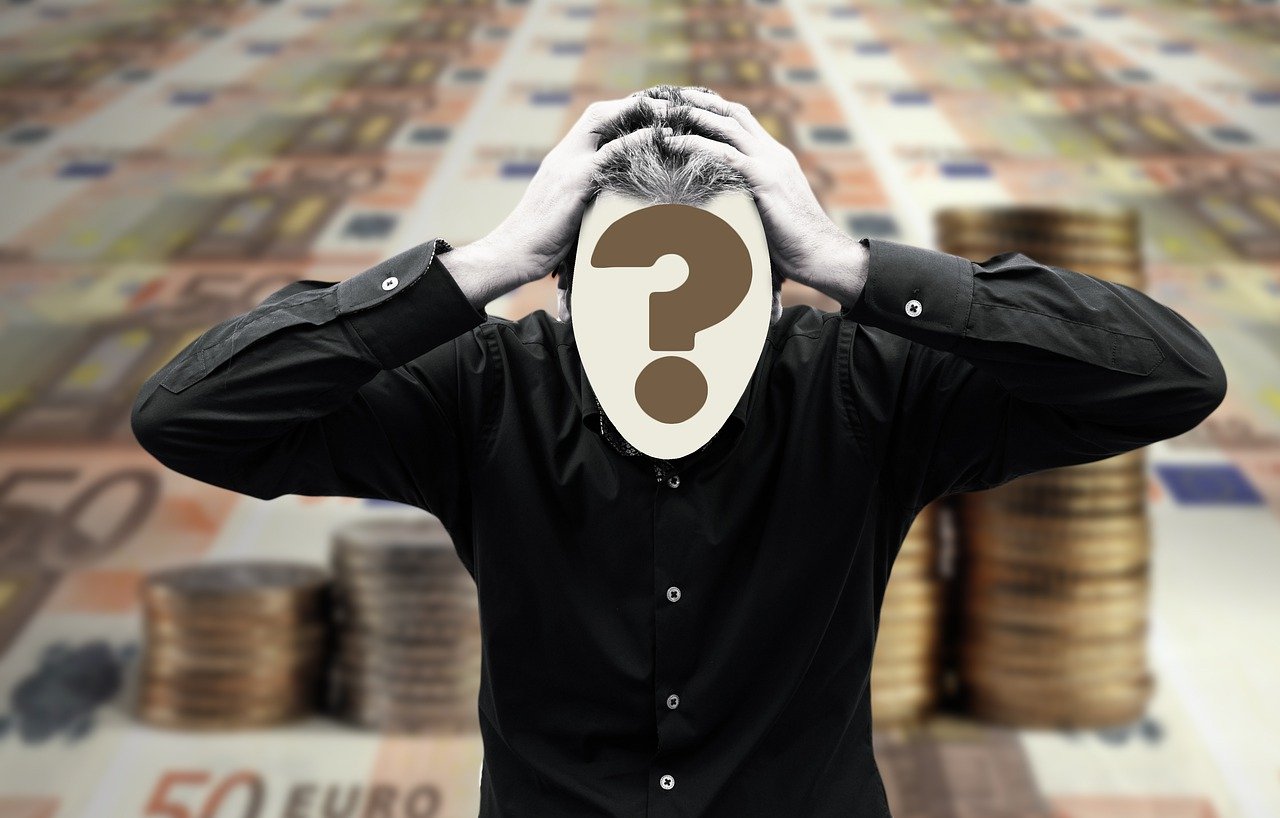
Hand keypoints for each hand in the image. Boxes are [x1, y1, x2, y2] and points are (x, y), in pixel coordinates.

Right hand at [478, 93, 670, 292]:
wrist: (515, 253)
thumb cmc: (542, 242)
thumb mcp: (567, 212)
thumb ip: (587, 198)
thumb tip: (614, 203)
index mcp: (562, 160)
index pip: (593, 122)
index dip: (622, 113)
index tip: (651, 113)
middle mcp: (563, 155)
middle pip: (598, 113)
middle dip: (633, 106)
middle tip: (666, 108)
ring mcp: (567, 166)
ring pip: (602, 123)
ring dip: (637, 114)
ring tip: (669, 115)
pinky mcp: (573, 183)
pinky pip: (607, 154)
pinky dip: (634, 142)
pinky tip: (657, 138)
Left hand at [661, 89, 866, 299]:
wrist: (822, 256)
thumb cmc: (794, 246)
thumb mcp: (768, 213)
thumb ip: (749, 199)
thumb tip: (721, 204)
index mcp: (776, 159)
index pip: (744, 121)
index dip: (716, 109)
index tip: (689, 102)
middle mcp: (774, 154)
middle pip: (734, 114)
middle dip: (701, 102)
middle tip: (671, 96)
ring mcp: (771, 165)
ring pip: (728, 127)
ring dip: (694, 116)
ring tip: (665, 112)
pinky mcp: (764, 180)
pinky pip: (725, 155)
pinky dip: (696, 145)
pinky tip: (673, 143)